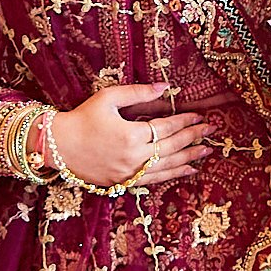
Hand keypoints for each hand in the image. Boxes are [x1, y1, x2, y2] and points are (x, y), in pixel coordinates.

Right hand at [51, 81, 210, 188]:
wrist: (58, 146)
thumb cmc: (82, 118)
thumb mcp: (108, 98)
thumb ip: (139, 92)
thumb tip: (166, 88)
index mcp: (132, 134)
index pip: (167, 127)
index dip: (186, 121)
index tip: (199, 115)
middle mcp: (134, 157)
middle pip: (172, 146)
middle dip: (194, 136)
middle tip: (212, 129)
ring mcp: (130, 173)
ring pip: (168, 165)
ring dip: (190, 157)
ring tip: (207, 150)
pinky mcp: (125, 182)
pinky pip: (156, 180)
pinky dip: (174, 174)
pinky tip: (188, 170)